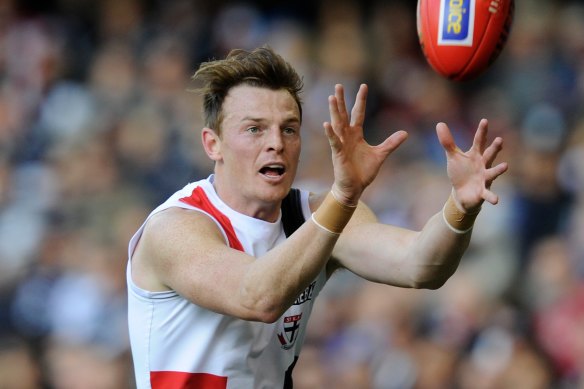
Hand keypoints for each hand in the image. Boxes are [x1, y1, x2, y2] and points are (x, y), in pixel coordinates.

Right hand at [324, 84, 407, 204]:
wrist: (354, 187)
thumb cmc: (363, 171)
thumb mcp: (380, 155)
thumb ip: (391, 143)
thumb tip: (405, 133)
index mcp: (356, 134)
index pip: (357, 113)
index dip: (360, 100)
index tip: (363, 86)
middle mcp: (347, 136)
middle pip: (343, 114)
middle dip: (342, 100)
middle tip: (339, 85)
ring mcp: (341, 144)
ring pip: (337, 124)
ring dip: (334, 111)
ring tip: (332, 97)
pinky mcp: (338, 154)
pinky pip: (334, 141)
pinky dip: (330, 133)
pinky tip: (327, 124)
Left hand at [437, 119, 507, 211]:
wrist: (462, 193)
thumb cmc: (460, 172)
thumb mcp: (453, 156)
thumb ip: (448, 142)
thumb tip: (439, 123)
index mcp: (475, 155)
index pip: (479, 141)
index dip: (482, 131)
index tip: (485, 120)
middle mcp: (483, 165)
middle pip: (489, 155)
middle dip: (494, 148)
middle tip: (500, 140)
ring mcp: (484, 178)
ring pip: (493, 173)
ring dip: (498, 170)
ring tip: (505, 165)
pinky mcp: (482, 191)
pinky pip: (488, 194)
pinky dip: (492, 197)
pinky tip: (496, 200)